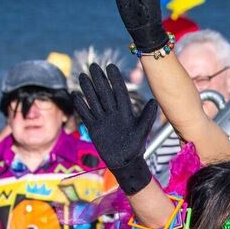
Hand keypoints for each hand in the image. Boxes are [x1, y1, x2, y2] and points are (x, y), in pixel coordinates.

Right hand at [74, 63, 157, 193]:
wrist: (125, 163)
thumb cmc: (136, 147)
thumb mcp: (142, 131)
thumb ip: (147, 116)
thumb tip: (154, 101)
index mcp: (125, 112)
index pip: (119, 92)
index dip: (115, 79)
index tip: (110, 66)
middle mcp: (113, 113)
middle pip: (104, 93)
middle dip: (99, 79)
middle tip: (93, 65)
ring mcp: (103, 120)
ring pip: (94, 101)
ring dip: (88, 88)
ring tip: (82, 75)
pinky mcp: (94, 128)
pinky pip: (86, 114)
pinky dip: (80, 105)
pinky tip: (75, 94)